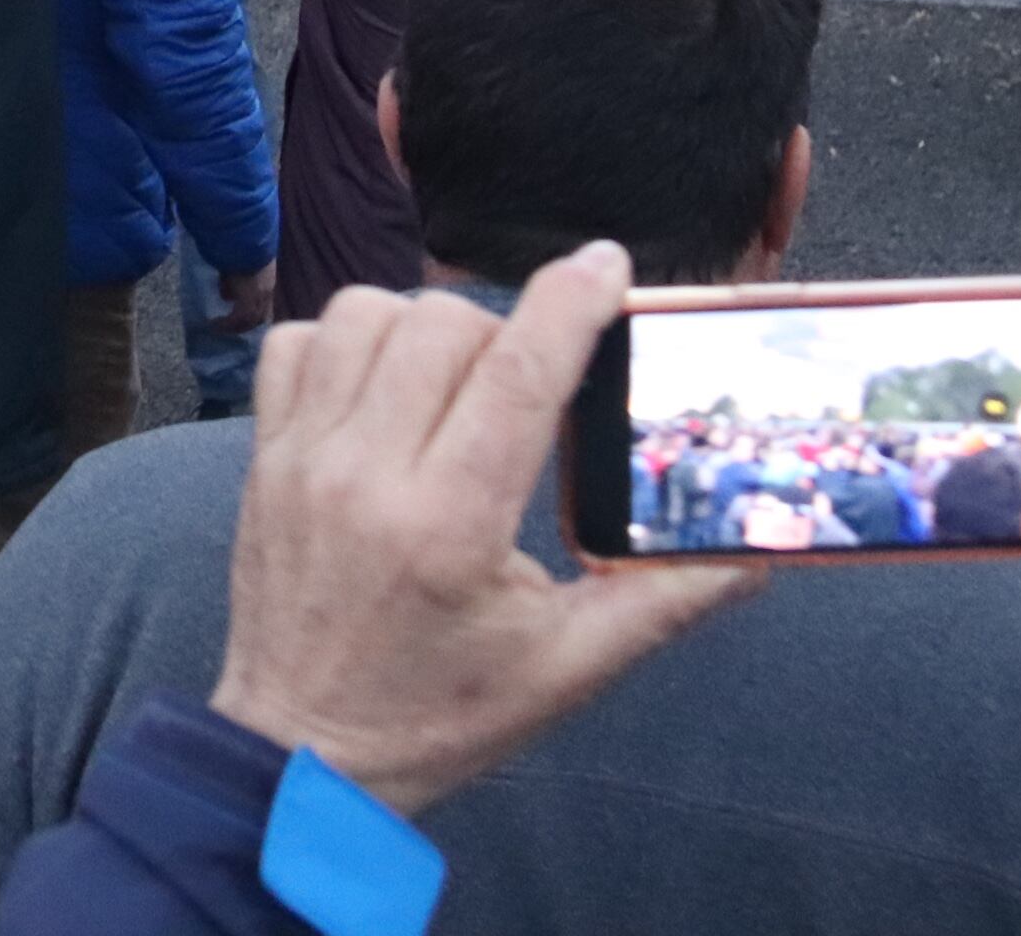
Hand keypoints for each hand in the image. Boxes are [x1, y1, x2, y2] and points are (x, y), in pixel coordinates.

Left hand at [208, 242, 757, 812]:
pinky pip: (295, 344)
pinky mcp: (262, 456)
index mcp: (450, 525)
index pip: (516, 373)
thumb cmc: (442, 714)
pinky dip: (344, 341)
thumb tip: (759, 551)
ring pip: (363, 316)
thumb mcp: (570, 669)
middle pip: (443, 326)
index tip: (606, 265)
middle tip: (534, 380)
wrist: (303, 755)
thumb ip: (665, 601)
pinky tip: (382, 387)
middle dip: (507, 330)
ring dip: (425, 326)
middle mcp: (365, 474)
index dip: (569, 303)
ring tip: (460, 380)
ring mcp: (301, 458)